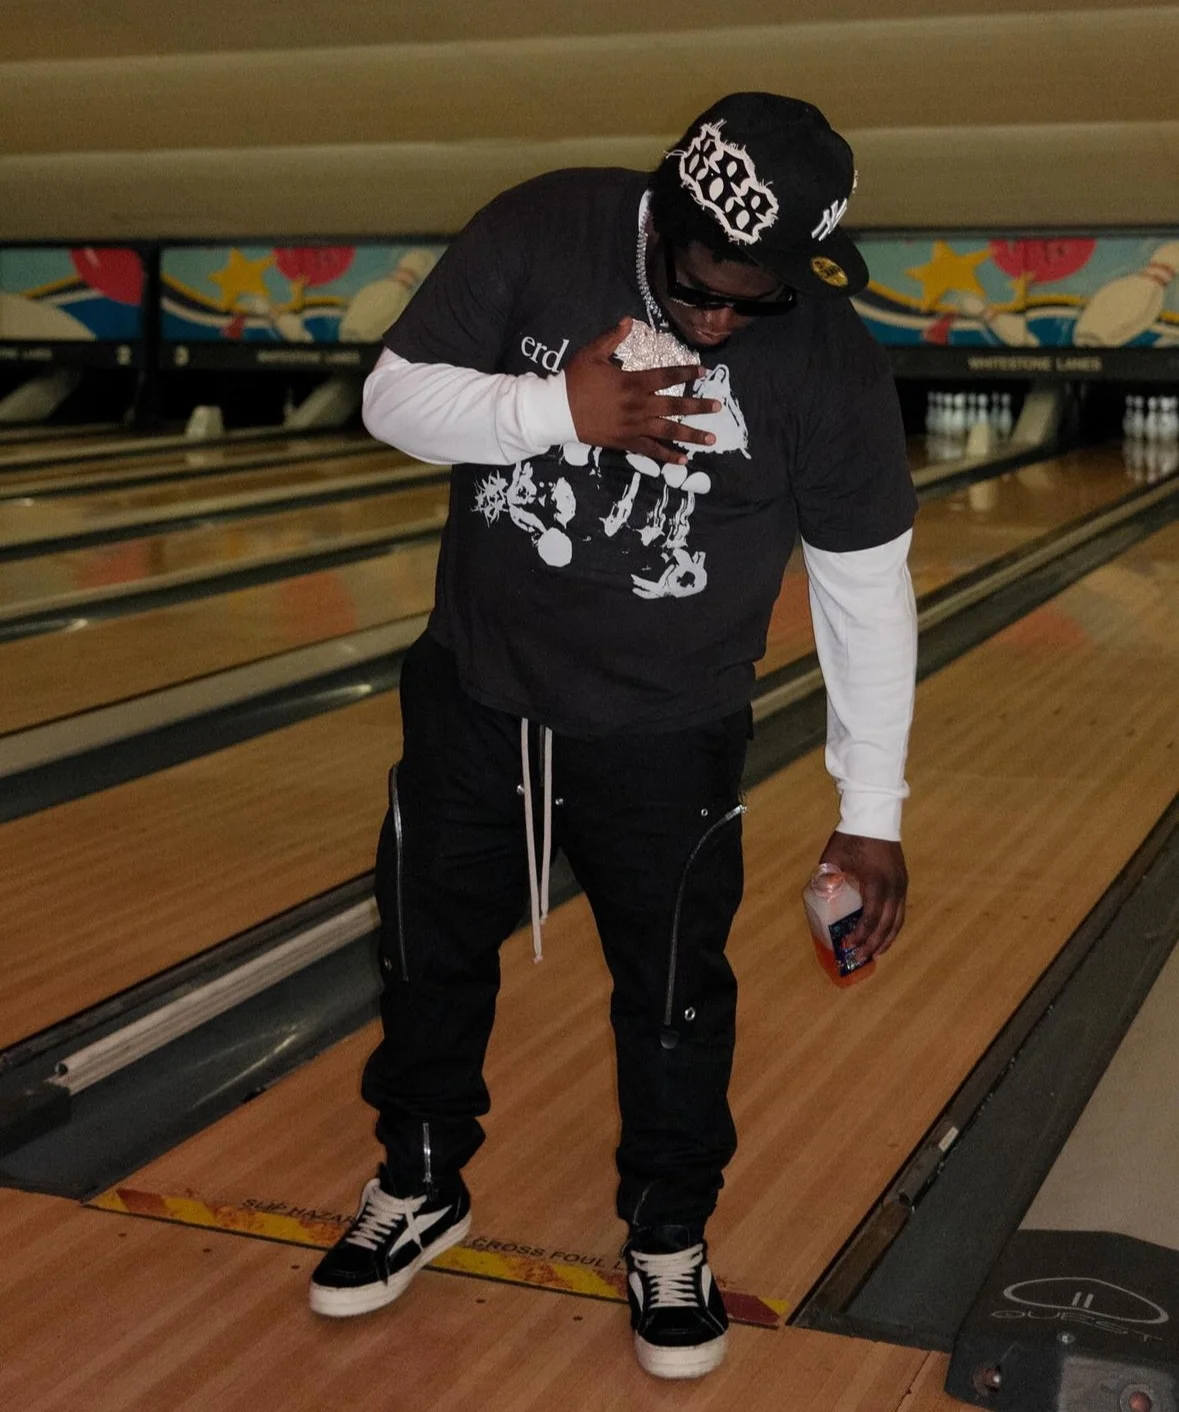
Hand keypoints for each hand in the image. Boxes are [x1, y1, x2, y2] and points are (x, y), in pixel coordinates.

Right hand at [563, 317, 721, 465]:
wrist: (557, 411)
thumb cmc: (574, 381)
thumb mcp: (591, 354)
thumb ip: (612, 337)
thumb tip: (628, 321)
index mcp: (633, 382)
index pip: (667, 375)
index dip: (687, 372)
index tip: (704, 371)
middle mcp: (638, 405)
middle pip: (675, 405)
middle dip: (698, 406)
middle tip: (718, 407)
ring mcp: (633, 426)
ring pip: (668, 431)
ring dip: (691, 435)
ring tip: (710, 439)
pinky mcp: (625, 442)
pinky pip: (650, 450)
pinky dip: (667, 456)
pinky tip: (683, 460)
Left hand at [818, 831, 907, 962]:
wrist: (875, 816)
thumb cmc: (852, 837)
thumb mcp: (833, 857)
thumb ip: (826, 877)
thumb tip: (817, 898)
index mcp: (876, 882)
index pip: (871, 917)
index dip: (861, 934)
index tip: (848, 944)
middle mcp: (893, 887)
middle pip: (887, 924)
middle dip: (874, 943)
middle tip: (860, 956)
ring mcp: (901, 885)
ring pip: (898, 920)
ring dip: (887, 939)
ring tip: (875, 953)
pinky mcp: (903, 882)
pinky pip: (901, 910)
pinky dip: (894, 926)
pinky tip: (886, 935)